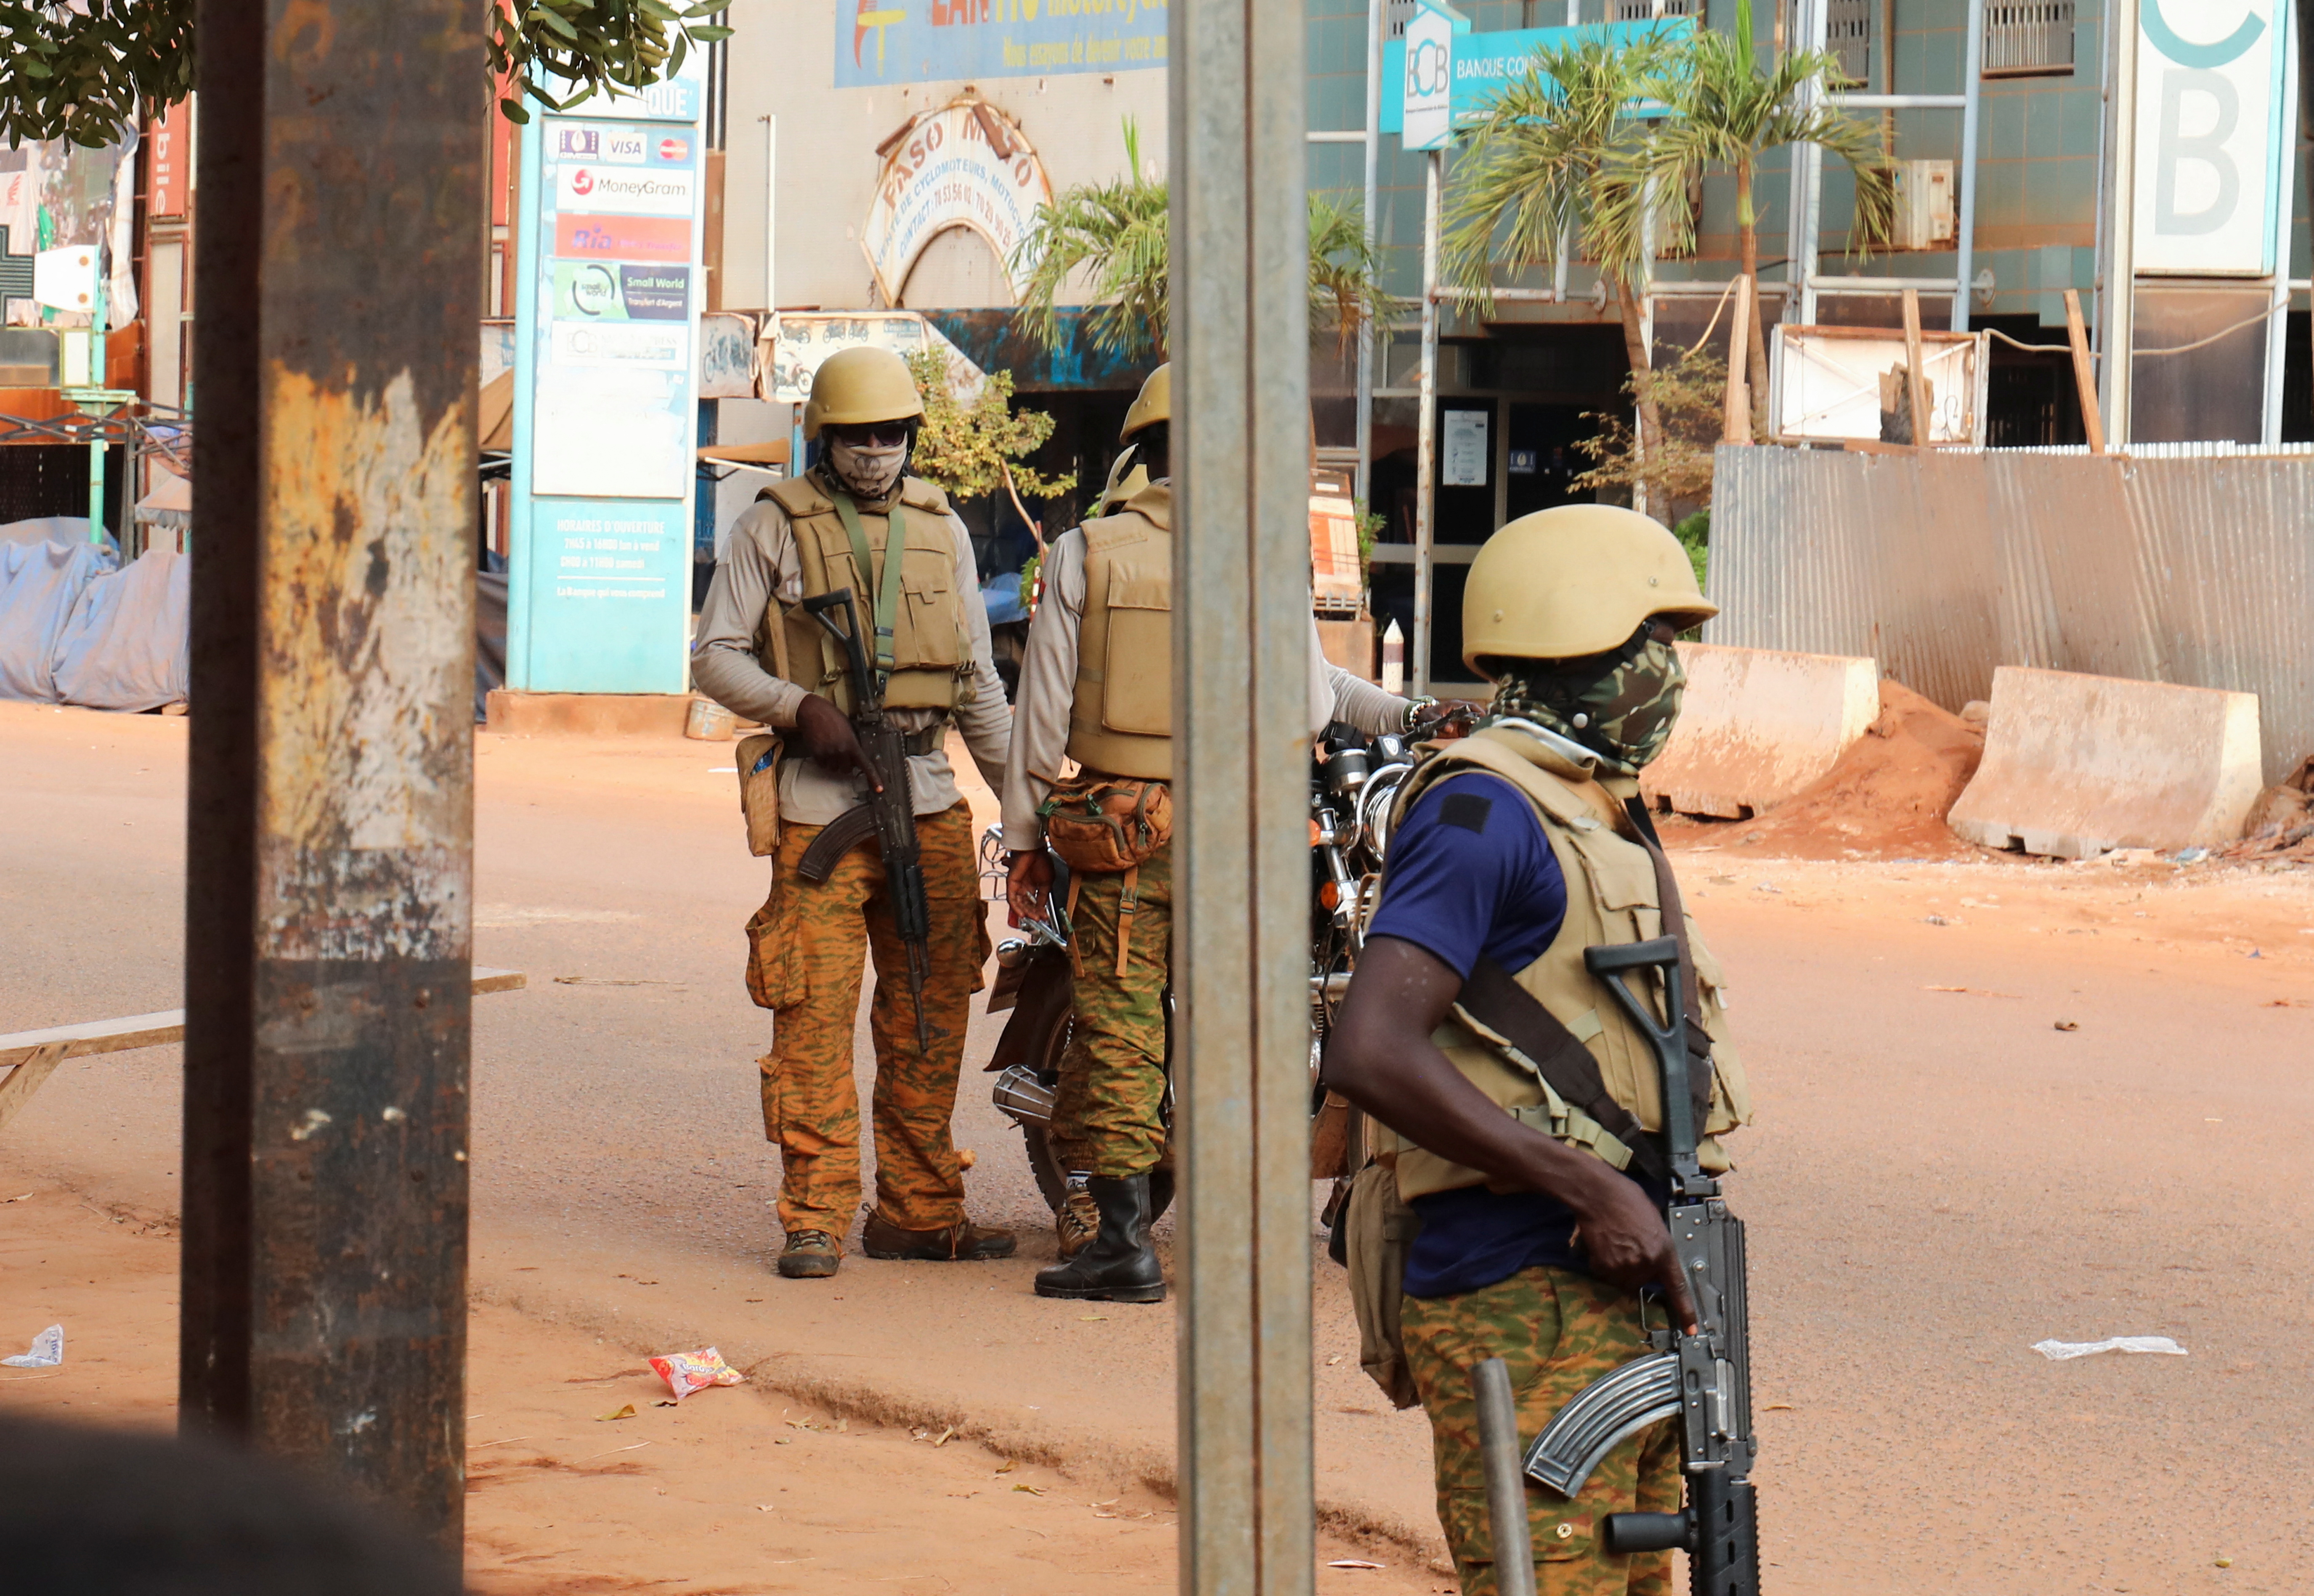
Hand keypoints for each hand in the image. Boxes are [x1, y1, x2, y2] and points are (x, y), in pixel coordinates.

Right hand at [793, 694, 880, 791]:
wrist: (814, 712)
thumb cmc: (833, 717)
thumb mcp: (849, 728)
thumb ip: (853, 743)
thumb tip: (857, 756)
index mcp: (853, 745)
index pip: (866, 765)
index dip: (874, 778)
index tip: (879, 789)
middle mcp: (841, 752)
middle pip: (847, 770)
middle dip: (845, 764)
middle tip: (841, 753)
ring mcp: (828, 754)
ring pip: (833, 769)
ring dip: (833, 763)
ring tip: (830, 747)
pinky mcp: (817, 754)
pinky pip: (822, 765)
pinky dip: (823, 760)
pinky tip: (822, 748)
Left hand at [1006, 849, 1052, 927]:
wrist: (1034, 850)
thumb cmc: (1041, 860)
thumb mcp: (1047, 882)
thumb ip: (1043, 896)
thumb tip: (1042, 906)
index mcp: (1031, 885)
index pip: (1033, 902)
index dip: (1038, 911)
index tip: (1044, 917)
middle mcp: (1022, 887)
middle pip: (1025, 905)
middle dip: (1033, 913)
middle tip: (1039, 919)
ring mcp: (1016, 886)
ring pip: (1018, 904)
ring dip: (1026, 912)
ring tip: (1033, 918)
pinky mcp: (1011, 884)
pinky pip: (1011, 899)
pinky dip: (1016, 908)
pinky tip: (1022, 914)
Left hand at [1409, 698, 1483, 735]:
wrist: (1422, 720)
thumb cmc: (1428, 715)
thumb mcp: (1431, 717)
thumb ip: (1440, 723)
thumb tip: (1449, 729)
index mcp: (1455, 706)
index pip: (1471, 706)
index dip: (1478, 710)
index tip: (1483, 716)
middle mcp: (1461, 714)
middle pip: (1475, 716)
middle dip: (1481, 722)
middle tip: (1483, 729)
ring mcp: (1461, 722)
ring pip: (1474, 725)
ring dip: (1477, 730)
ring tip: (1480, 736)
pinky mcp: (1459, 731)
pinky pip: (1468, 733)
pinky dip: (1472, 736)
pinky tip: (1474, 741)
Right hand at [1565, 1166, 1696, 1331]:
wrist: (1598, 1194)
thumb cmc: (1627, 1199)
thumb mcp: (1654, 1222)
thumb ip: (1658, 1245)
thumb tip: (1654, 1257)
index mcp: (1664, 1250)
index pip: (1678, 1287)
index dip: (1686, 1310)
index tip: (1692, 1328)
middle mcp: (1646, 1263)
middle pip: (1643, 1281)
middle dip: (1638, 1269)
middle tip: (1630, 1246)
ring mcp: (1624, 1267)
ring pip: (1623, 1280)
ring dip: (1620, 1267)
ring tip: (1615, 1243)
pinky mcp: (1603, 1267)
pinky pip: (1606, 1274)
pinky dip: (1604, 1263)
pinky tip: (1603, 1244)